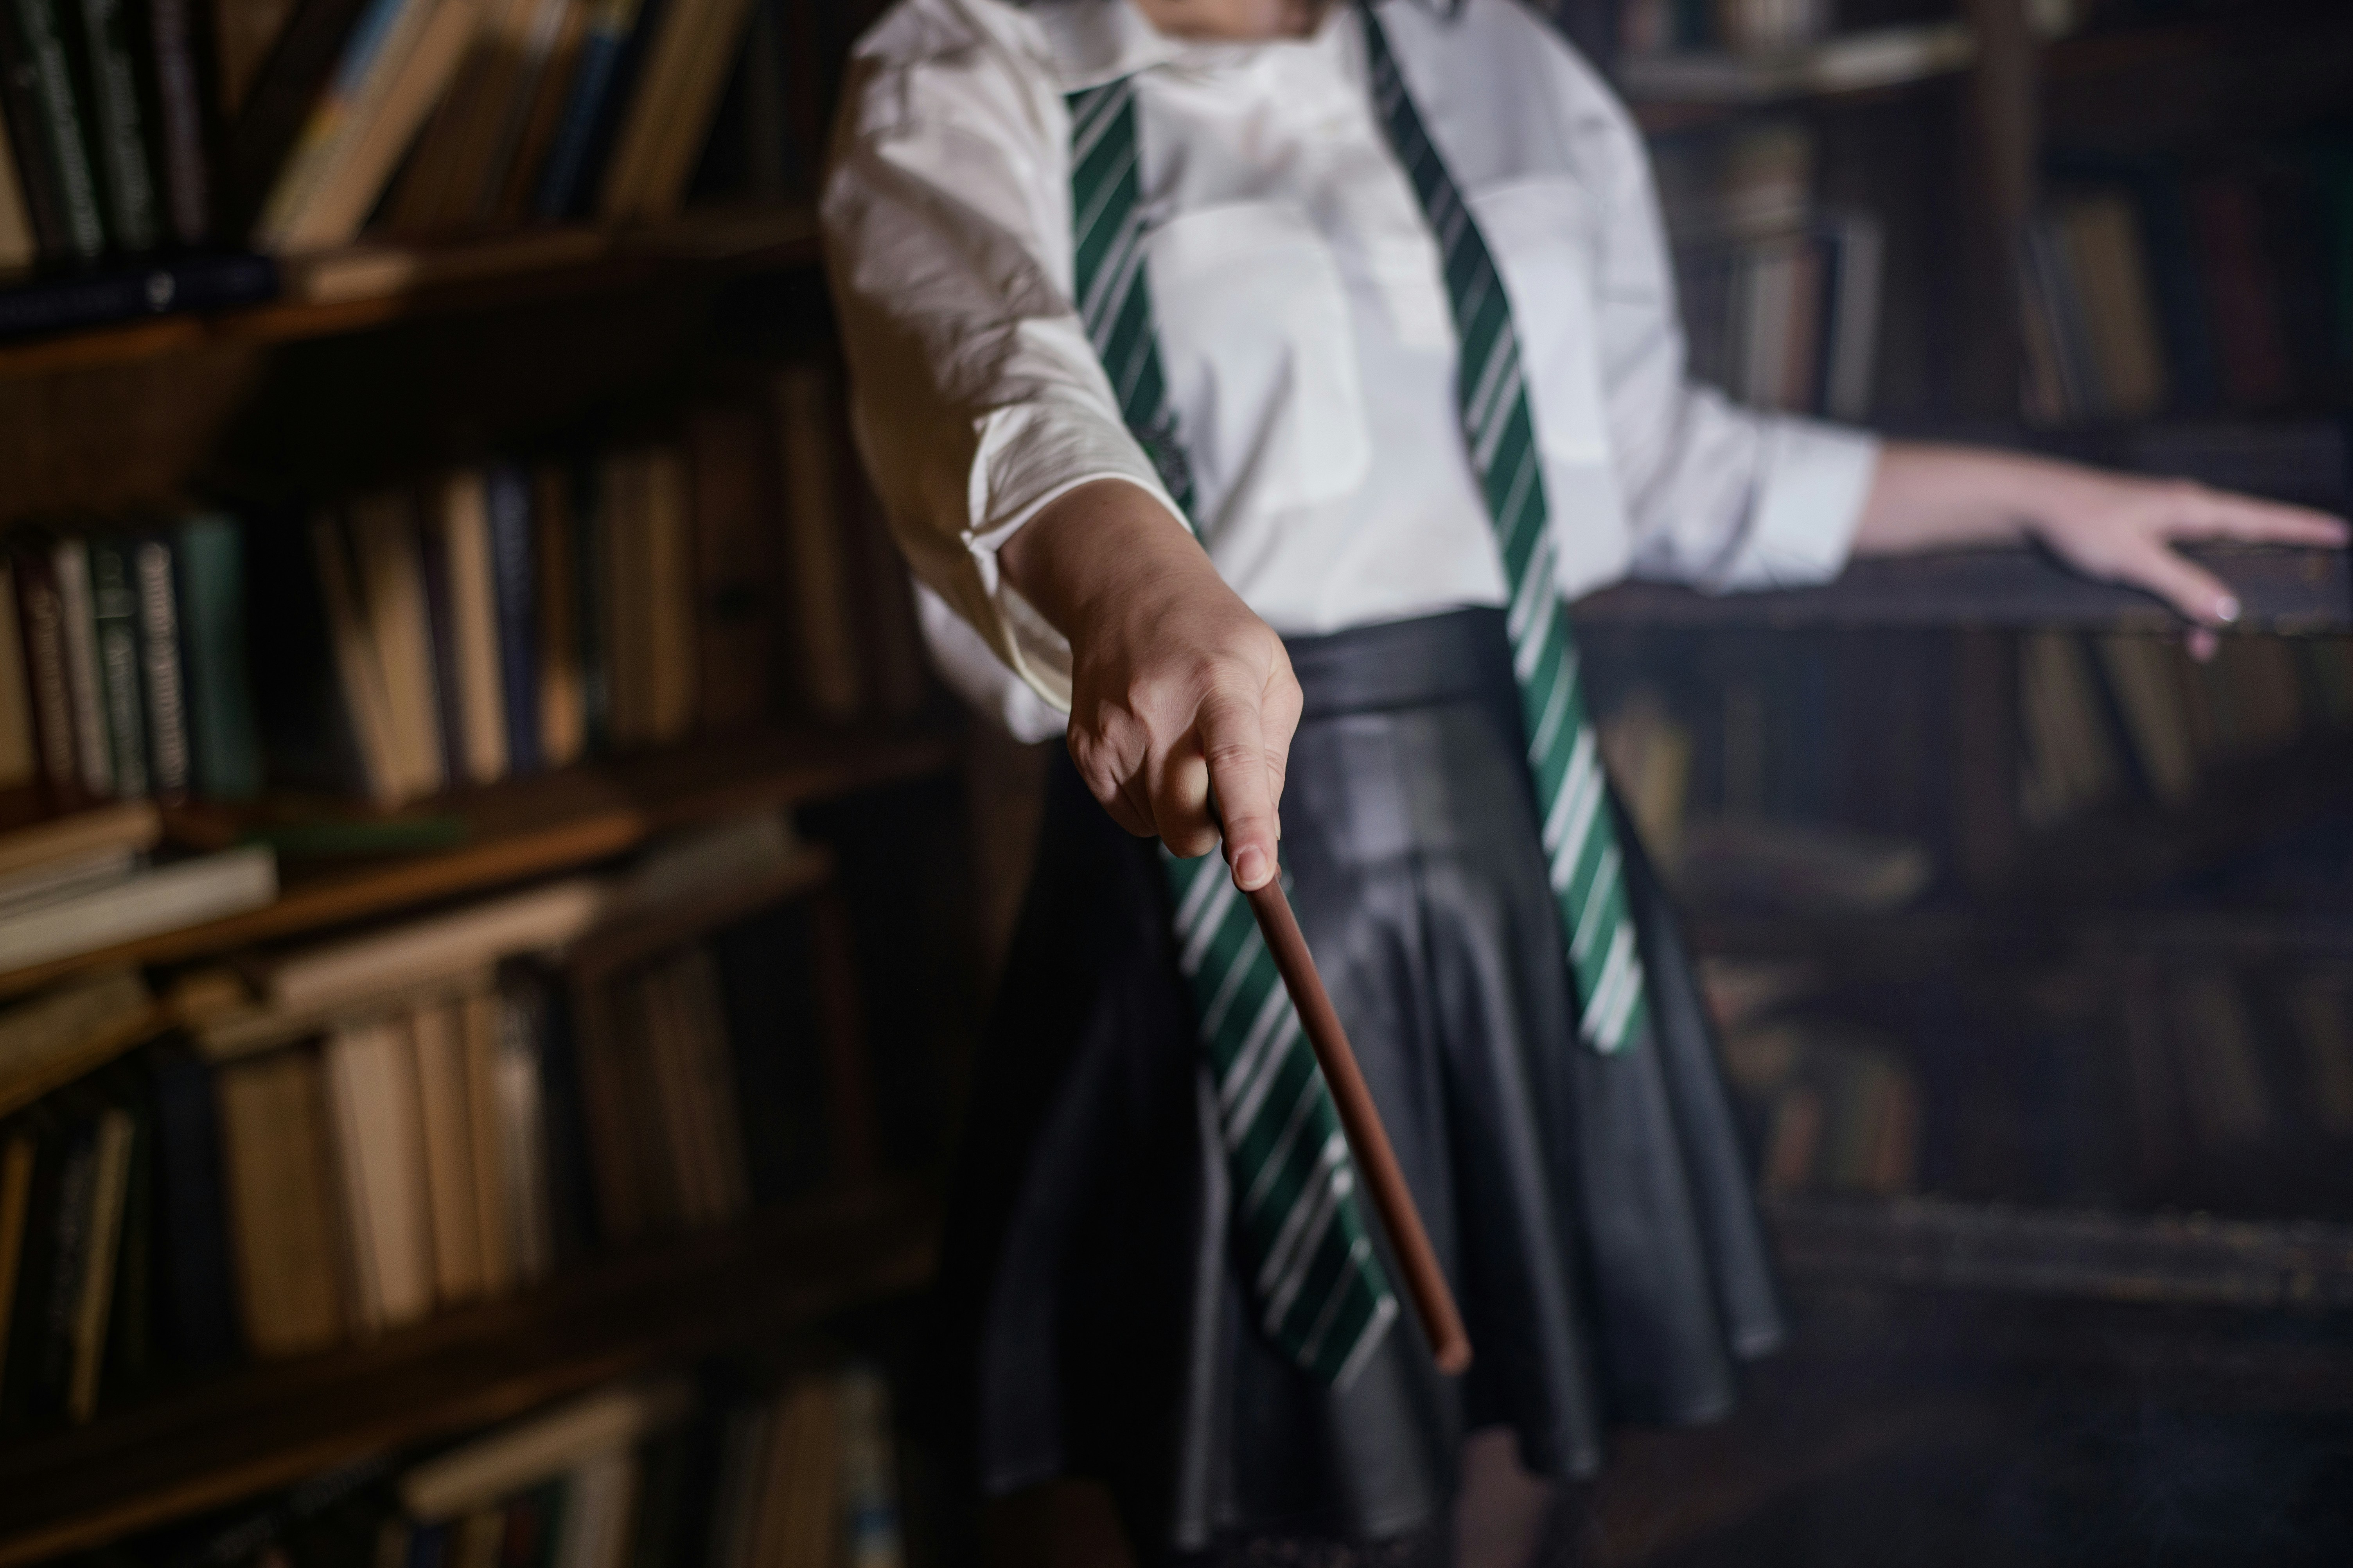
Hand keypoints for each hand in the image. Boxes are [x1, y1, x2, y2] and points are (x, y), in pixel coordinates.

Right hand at [999, 479, 1299, 890]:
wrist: (1127, 593)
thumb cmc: (1216, 640)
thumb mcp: (1269, 675)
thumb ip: (1272, 757)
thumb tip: (1263, 835)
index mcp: (1219, 685)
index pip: (1233, 761)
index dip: (1247, 822)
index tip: (1253, 874)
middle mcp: (1157, 712)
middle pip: (1187, 827)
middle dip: (1211, 828)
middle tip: (1218, 780)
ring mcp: (1112, 735)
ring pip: (1158, 829)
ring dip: (1179, 807)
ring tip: (1179, 743)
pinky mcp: (1084, 752)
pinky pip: (1131, 818)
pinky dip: (1150, 800)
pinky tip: (1151, 747)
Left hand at [1856, 443, 2349, 656]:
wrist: (2027, 506)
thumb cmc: (2078, 525)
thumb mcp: (2133, 562)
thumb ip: (2182, 586)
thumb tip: (2228, 613)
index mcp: (2193, 509)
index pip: (2263, 518)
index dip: (2304, 529)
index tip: (2344, 535)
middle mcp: (2184, 513)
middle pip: (2237, 554)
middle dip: (2244, 594)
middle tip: (2249, 626)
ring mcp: (2160, 527)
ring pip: (2200, 574)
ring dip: (2197, 611)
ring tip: (2190, 649)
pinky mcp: (2137, 541)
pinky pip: (2170, 577)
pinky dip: (2171, 604)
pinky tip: (2164, 633)